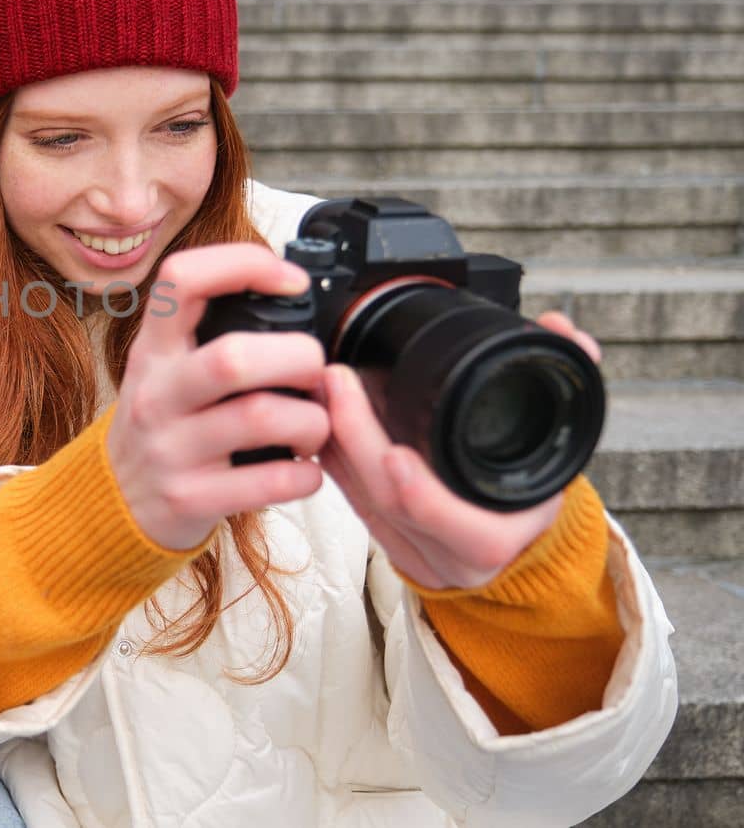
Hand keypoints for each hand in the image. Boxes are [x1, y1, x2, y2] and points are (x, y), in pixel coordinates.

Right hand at [106, 244, 331, 550]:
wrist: (111, 502)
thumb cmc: (159, 426)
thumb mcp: (162, 369)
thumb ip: (208, 334)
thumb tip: (286, 294)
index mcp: (154, 350)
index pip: (182, 281)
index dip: (243, 264)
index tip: (290, 281)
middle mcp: (156, 394)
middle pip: (234, 356)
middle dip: (298, 357)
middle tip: (313, 372)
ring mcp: (170, 449)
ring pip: (262, 417)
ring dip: (312, 421)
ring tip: (314, 427)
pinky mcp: (190, 498)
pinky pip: (270, 481)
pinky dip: (305, 474)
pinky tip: (303, 469)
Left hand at [317, 311, 603, 589]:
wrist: (518, 541)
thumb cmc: (534, 489)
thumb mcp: (559, 445)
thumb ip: (564, 384)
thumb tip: (561, 330)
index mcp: (502, 536)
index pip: (465, 531)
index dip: (426, 499)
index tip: (396, 456)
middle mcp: (454, 553)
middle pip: (393, 506)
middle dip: (357, 442)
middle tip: (339, 382)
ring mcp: (415, 551)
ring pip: (362, 503)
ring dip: (335, 442)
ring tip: (320, 388)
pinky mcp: (385, 541)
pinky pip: (350, 500)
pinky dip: (332, 458)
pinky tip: (318, 421)